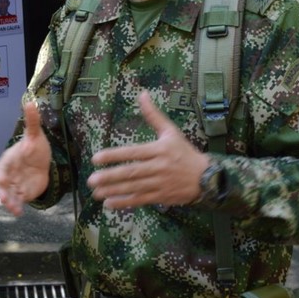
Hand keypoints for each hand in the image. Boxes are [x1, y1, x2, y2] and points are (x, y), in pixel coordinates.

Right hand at [0, 102, 51, 215]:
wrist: (42, 160)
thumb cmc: (34, 146)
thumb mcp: (35, 134)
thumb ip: (32, 120)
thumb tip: (31, 102)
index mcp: (7, 161)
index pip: (1, 169)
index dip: (1, 176)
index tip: (2, 182)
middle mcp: (8, 175)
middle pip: (2, 186)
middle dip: (3, 194)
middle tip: (6, 201)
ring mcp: (14, 185)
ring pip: (9, 196)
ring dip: (10, 203)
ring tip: (15, 210)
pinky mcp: (22, 194)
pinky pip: (18, 201)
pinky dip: (18, 207)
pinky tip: (20, 212)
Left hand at [87, 90, 209, 208]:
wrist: (207, 178)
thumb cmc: (184, 152)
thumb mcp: (170, 132)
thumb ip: (153, 115)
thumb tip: (142, 94)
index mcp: (159, 150)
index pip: (133, 153)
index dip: (114, 156)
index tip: (96, 158)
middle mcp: (159, 167)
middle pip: (132, 172)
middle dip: (110, 176)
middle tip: (91, 179)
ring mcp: (161, 183)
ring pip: (134, 187)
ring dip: (114, 190)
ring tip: (96, 192)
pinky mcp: (162, 196)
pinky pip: (141, 200)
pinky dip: (125, 202)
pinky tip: (109, 203)